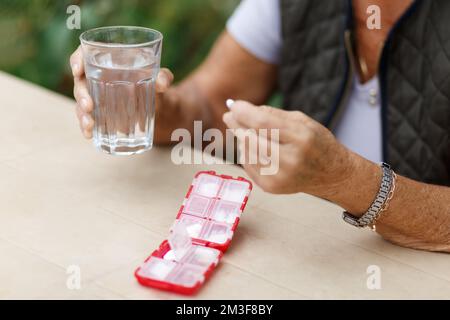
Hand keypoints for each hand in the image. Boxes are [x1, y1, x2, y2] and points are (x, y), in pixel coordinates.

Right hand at [69, 46, 173, 138]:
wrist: (160, 107)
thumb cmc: (156, 85)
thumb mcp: (161, 80)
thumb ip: (163, 77)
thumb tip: (162, 82)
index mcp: (109, 61)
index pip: (86, 53)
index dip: (77, 59)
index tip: (78, 70)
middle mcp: (98, 76)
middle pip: (81, 81)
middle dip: (81, 94)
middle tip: (89, 106)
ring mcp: (97, 95)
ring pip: (82, 101)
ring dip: (81, 113)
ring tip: (90, 124)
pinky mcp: (99, 112)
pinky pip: (88, 117)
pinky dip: (86, 126)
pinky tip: (88, 134)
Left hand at [222, 101, 360, 196]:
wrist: (331, 174)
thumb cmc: (315, 142)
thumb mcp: (301, 121)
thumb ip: (271, 114)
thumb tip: (239, 109)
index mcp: (301, 138)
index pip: (264, 123)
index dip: (244, 113)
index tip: (233, 104)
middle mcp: (291, 160)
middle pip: (251, 139)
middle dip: (236, 125)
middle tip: (228, 115)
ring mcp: (280, 177)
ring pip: (246, 151)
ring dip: (242, 139)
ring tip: (249, 133)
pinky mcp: (272, 188)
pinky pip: (248, 165)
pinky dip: (248, 153)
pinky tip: (258, 149)